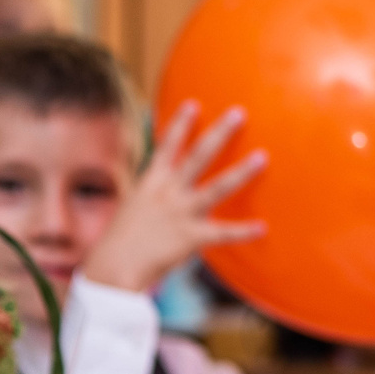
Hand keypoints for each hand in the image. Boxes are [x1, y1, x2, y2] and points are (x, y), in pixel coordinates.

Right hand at [79, 102, 265, 295]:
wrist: (112, 269)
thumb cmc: (118, 244)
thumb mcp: (131, 212)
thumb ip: (151, 201)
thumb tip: (162, 198)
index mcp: (150, 184)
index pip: (167, 146)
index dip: (180, 124)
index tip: (193, 104)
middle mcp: (167, 193)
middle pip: (198, 156)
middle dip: (219, 133)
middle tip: (239, 113)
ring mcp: (180, 213)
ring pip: (217, 187)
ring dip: (241, 172)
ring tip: (262, 157)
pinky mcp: (190, 237)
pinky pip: (221, 233)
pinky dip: (242, 232)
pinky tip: (262, 228)